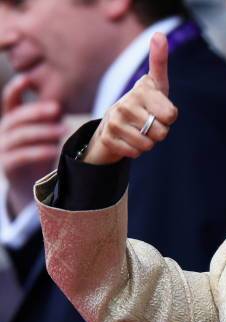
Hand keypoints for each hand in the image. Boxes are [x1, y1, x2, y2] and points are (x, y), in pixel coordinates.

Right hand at [0, 75, 65, 216]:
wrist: (30, 185)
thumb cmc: (40, 154)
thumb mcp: (45, 134)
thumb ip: (49, 120)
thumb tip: (60, 105)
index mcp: (12, 121)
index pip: (9, 101)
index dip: (15, 89)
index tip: (26, 78)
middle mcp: (3, 132)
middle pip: (16, 118)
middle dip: (37, 111)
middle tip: (57, 108)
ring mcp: (3, 149)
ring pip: (20, 136)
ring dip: (43, 131)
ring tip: (64, 130)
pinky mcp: (7, 165)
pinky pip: (21, 156)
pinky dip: (38, 151)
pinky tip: (53, 150)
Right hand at [84, 33, 177, 164]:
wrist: (113, 123)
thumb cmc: (143, 103)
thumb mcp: (155, 84)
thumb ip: (159, 61)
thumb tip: (159, 34)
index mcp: (141, 90)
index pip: (171, 115)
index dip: (169, 117)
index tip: (160, 110)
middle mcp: (125, 104)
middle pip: (162, 132)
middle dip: (160, 132)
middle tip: (149, 123)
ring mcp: (114, 122)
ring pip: (148, 145)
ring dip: (148, 143)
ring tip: (139, 131)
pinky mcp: (107, 139)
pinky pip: (134, 153)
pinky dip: (136, 151)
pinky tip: (129, 140)